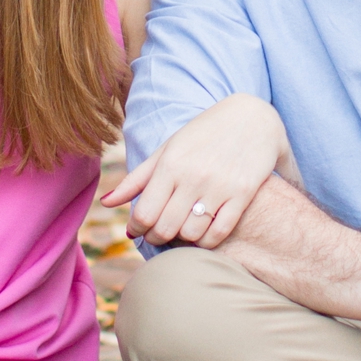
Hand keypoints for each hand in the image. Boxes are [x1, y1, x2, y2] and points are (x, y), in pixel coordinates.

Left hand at [102, 95, 292, 247]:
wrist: (254, 118)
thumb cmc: (203, 134)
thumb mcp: (168, 149)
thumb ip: (136, 179)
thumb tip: (106, 203)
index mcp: (171, 164)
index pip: (144, 213)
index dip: (138, 228)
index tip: (140, 229)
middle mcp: (193, 176)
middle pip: (165, 228)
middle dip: (157, 238)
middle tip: (159, 234)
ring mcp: (220, 186)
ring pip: (191, 234)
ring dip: (182, 241)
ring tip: (181, 232)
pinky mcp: (243, 194)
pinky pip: (219, 232)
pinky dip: (206, 242)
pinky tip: (202, 234)